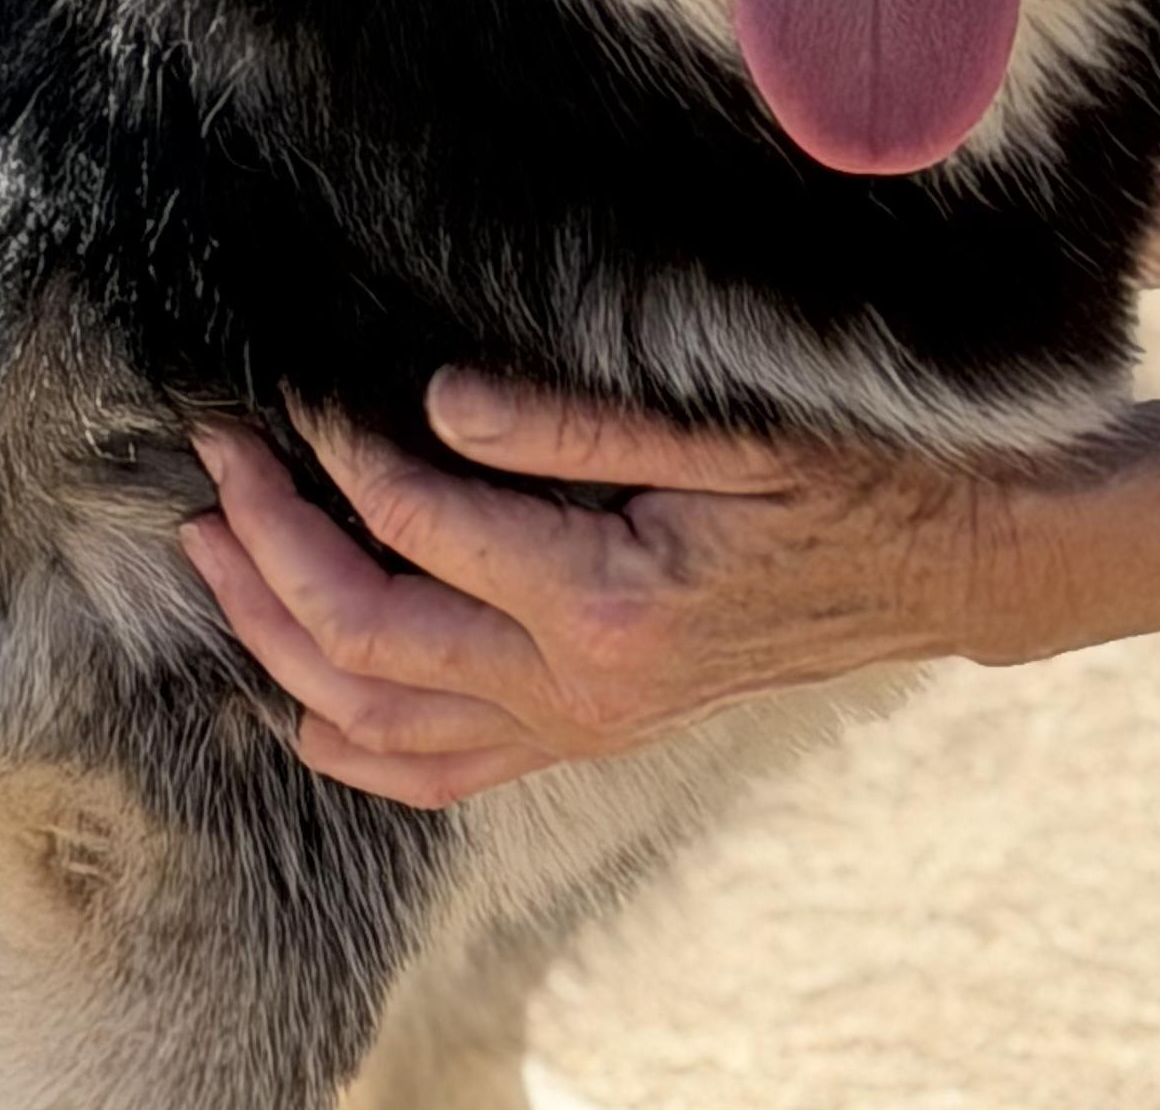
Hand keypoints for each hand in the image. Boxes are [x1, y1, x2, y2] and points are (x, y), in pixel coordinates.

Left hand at [179, 375, 1090, 808]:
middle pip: (364, 638)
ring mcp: (581, 724)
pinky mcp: (589, 731)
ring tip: (212, 552)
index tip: (299, 388)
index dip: (341, 452)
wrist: (947, 566)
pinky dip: (352, 746)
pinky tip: (296, 705)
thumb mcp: (726, 430)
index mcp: (609, 600)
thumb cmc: (847, 478)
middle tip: (215, 460)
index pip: (420, 525)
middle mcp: (580, 687)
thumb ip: (572, 426)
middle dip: (267, 546)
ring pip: (377, 721)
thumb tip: (436, 403)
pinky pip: (440, 771)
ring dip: (275, 641)